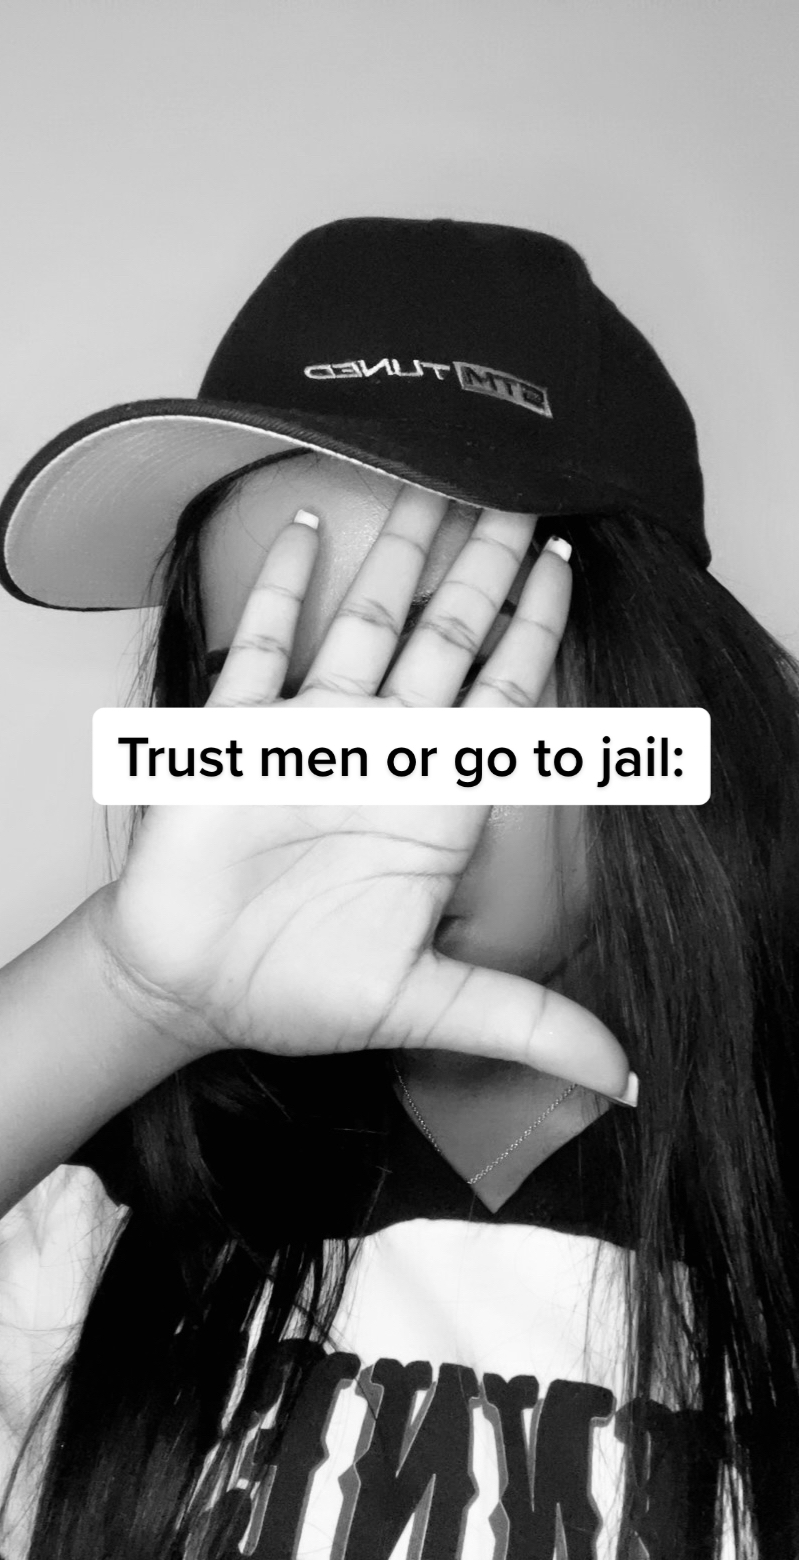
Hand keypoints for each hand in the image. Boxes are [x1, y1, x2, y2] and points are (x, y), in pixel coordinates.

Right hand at [98, 487, 630, 1098]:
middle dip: (484, 566)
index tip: (566, 561)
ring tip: (432, 480)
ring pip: (365, 622)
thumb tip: (622, 1076)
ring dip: (397, 554)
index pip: (504, 694)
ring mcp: (311, 733)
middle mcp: (385, 751)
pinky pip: (263, 644)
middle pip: (448, 637)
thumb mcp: (424, 1004)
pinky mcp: (237, 733)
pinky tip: (305, 525)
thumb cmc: (304, 989)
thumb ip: (521, 1022)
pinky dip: (281, 586)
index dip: (536, 629)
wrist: (191, 987)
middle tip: (518, 489)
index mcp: (438, 801)